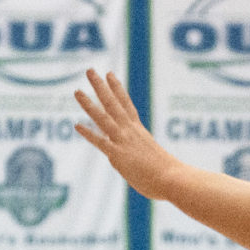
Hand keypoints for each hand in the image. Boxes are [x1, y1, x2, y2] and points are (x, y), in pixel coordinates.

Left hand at [73, 70, 183, 199]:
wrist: (173, 178)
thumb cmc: (168, 174)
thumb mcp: (152, 158)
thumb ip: (138, 156)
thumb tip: (128, 160)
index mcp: (139, 131)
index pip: (126, 104)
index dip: (117, 88)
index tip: (110, 75)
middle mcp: (130, 131)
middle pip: (113, 103)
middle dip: (100, 86)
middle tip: (90, 71)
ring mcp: (124, 141)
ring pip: (103, 118)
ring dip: (89, 104)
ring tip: (77, 91)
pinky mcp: (119, 155)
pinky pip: (100, 142)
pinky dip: (88, 133)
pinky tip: (76, 125)